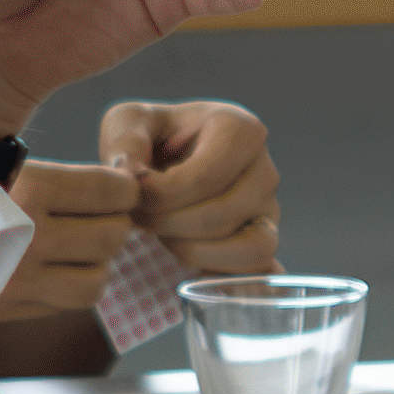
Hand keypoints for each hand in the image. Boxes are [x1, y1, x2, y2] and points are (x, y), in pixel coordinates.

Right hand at [0, 158, 137, 326]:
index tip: (116, 187)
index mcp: (29, 189)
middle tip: (94, 215)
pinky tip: (46, 268)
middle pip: (114, 236)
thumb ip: (43, 154)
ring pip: (97, 281)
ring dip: (94, 263)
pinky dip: (65, 289)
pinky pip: (63, 306)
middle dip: (112, 223)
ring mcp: (17, 281)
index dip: (123, 188)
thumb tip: (102, 159)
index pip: (114, 191)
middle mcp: (29, 238)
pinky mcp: (5, 310)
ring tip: (74, 246)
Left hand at [102, 98, 279, 276]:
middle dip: (168, 224)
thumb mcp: (127, 120)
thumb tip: (131, 175)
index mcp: (240, 129)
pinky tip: (187, 265)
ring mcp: (269, 208)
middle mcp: (265, 169)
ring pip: (246, 247)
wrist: (167, 155)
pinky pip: (259, 268)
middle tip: (139, 217)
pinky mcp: (264, 239)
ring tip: (163, 233)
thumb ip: (125, 141)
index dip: (160, 197)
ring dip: (192, 250)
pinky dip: (224, 273)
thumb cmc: (151, 137)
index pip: (206, 177)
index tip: (132, 196)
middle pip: (220, 216)